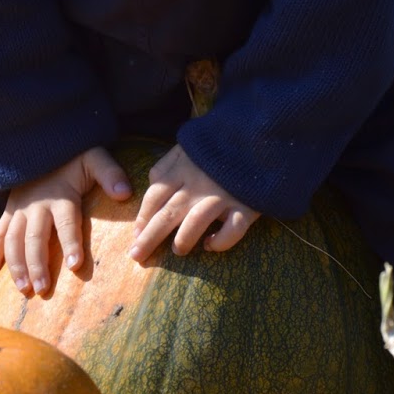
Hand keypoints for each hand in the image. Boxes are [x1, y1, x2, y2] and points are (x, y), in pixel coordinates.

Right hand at [0, 147, 131, 295]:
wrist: (42, 143)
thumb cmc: (73, 156)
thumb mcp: (95, 159)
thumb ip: (110, 175)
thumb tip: (125, 194)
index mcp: (61, 196)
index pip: (66, 222)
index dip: (71, 242)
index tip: (75, 264)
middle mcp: (37, 205)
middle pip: (35, 238)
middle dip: (37, 264)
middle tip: (42, 288)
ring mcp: (19, 210)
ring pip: (13, 240)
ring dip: (16, 265)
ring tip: (24, 289)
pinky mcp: (9, 212)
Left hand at [130, 144, 258, 262]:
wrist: (258, 137)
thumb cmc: (217, 146)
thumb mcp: (187, 146)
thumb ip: (167, 165)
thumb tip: (152, 185)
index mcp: (182, 168)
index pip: (155, 195)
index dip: (143, 217)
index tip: (136, 235)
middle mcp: (198, 183)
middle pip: (168, 213)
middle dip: (149, 238)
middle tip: (137, 256)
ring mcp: (223, 195)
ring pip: (196, 222)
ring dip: (183, 240)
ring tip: (178, 251)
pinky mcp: (246, 205)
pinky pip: (232, 230)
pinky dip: (220, 241)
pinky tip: (210, 245)